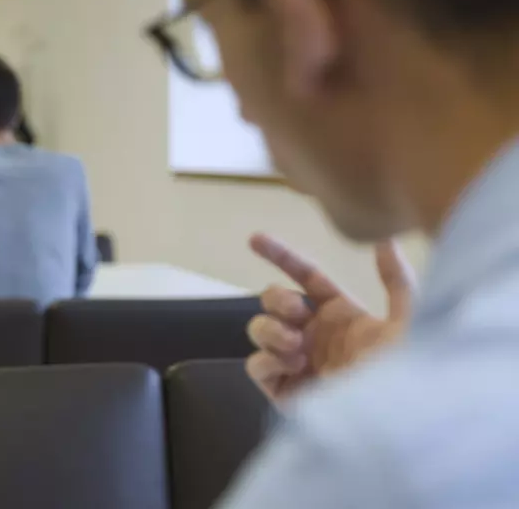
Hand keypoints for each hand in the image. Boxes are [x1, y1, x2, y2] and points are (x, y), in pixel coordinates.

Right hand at [245, 233, 413, 403]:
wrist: (396, 426)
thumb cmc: (410, 375)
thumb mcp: (410, 322)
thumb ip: (397, 280)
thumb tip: (385, 240)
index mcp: (341, 315)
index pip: (303, 277)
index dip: (279, 256)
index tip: (255, 240)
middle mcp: (315, 336)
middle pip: (273, 300)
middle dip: (278, 299)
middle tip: (297, 313)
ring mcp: (297, 362)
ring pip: (259, 329)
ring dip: (271, 330)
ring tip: (296, 346)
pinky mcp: (283, 390)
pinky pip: (256, 365)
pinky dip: (268, 359)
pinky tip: (293, 365)